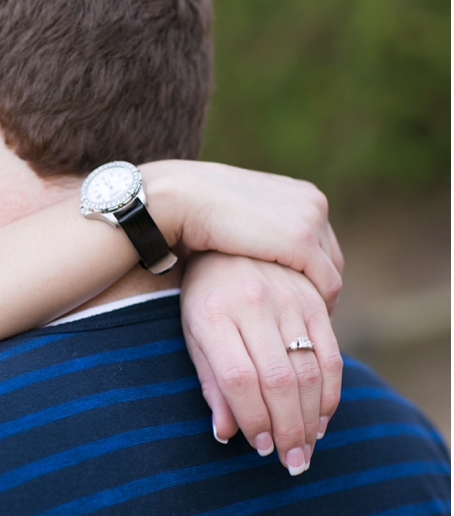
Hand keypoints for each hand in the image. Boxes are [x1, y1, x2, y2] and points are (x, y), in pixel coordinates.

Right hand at [140, 160, 343, 311]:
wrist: (184, 198)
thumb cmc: (195, 209)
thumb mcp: (237, 217)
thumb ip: (255, 228)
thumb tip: (254, 249)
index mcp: (296, 192)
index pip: (319, 237)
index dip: (311, 269)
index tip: (298, 294)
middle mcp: (310, 202)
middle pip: (329, 254)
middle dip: (320, 285)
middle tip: (307, 314)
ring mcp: (309, 219)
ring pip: (331, 271)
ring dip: (320, 298)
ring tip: (304, 323)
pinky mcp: (301, 240)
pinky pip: (325, 282)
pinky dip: (319, 304)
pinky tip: (302, 322)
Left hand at [180, 253, 342, 474]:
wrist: (228, 238)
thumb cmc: (204, 295)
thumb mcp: (193, 334)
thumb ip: (210, 381)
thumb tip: (226, 433)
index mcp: (212, 314)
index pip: (238, 377)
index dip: (252, 418)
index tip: (259, 447)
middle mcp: (252, 304)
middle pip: (278, 379)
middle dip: (287, 429)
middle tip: (291, 462)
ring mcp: (287, 299)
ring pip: (309, 370)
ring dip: (311, 418)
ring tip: (306, 449)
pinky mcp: (314, 299)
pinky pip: (331, 352)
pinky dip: (331, 391)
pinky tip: (322, 417)